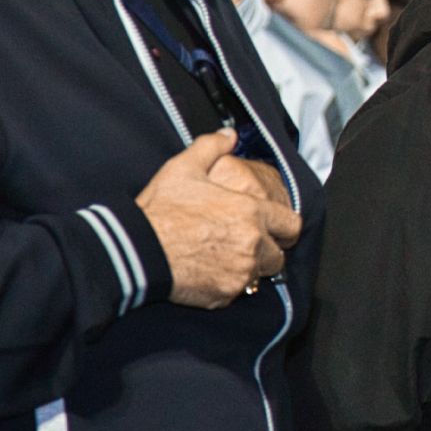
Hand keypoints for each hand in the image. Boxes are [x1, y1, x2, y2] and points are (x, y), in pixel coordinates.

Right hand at [138, 130, 303, 308]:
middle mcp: (253, 244)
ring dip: (248, 268)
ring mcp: (240, 272)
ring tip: (223, 256)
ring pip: (259, 275)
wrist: (138, 249)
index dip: (284, 227)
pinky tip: (208, 270)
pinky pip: (236, 291)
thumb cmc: (161, 210)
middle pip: (278, 255)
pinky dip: (227, 284)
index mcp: (251, 211)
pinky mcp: (224, 295)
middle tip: (244, 244)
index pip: (292, 225)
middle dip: (266, 250)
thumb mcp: (185, 168)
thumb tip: (228, 135)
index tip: (275, 228)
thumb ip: (211, 147)